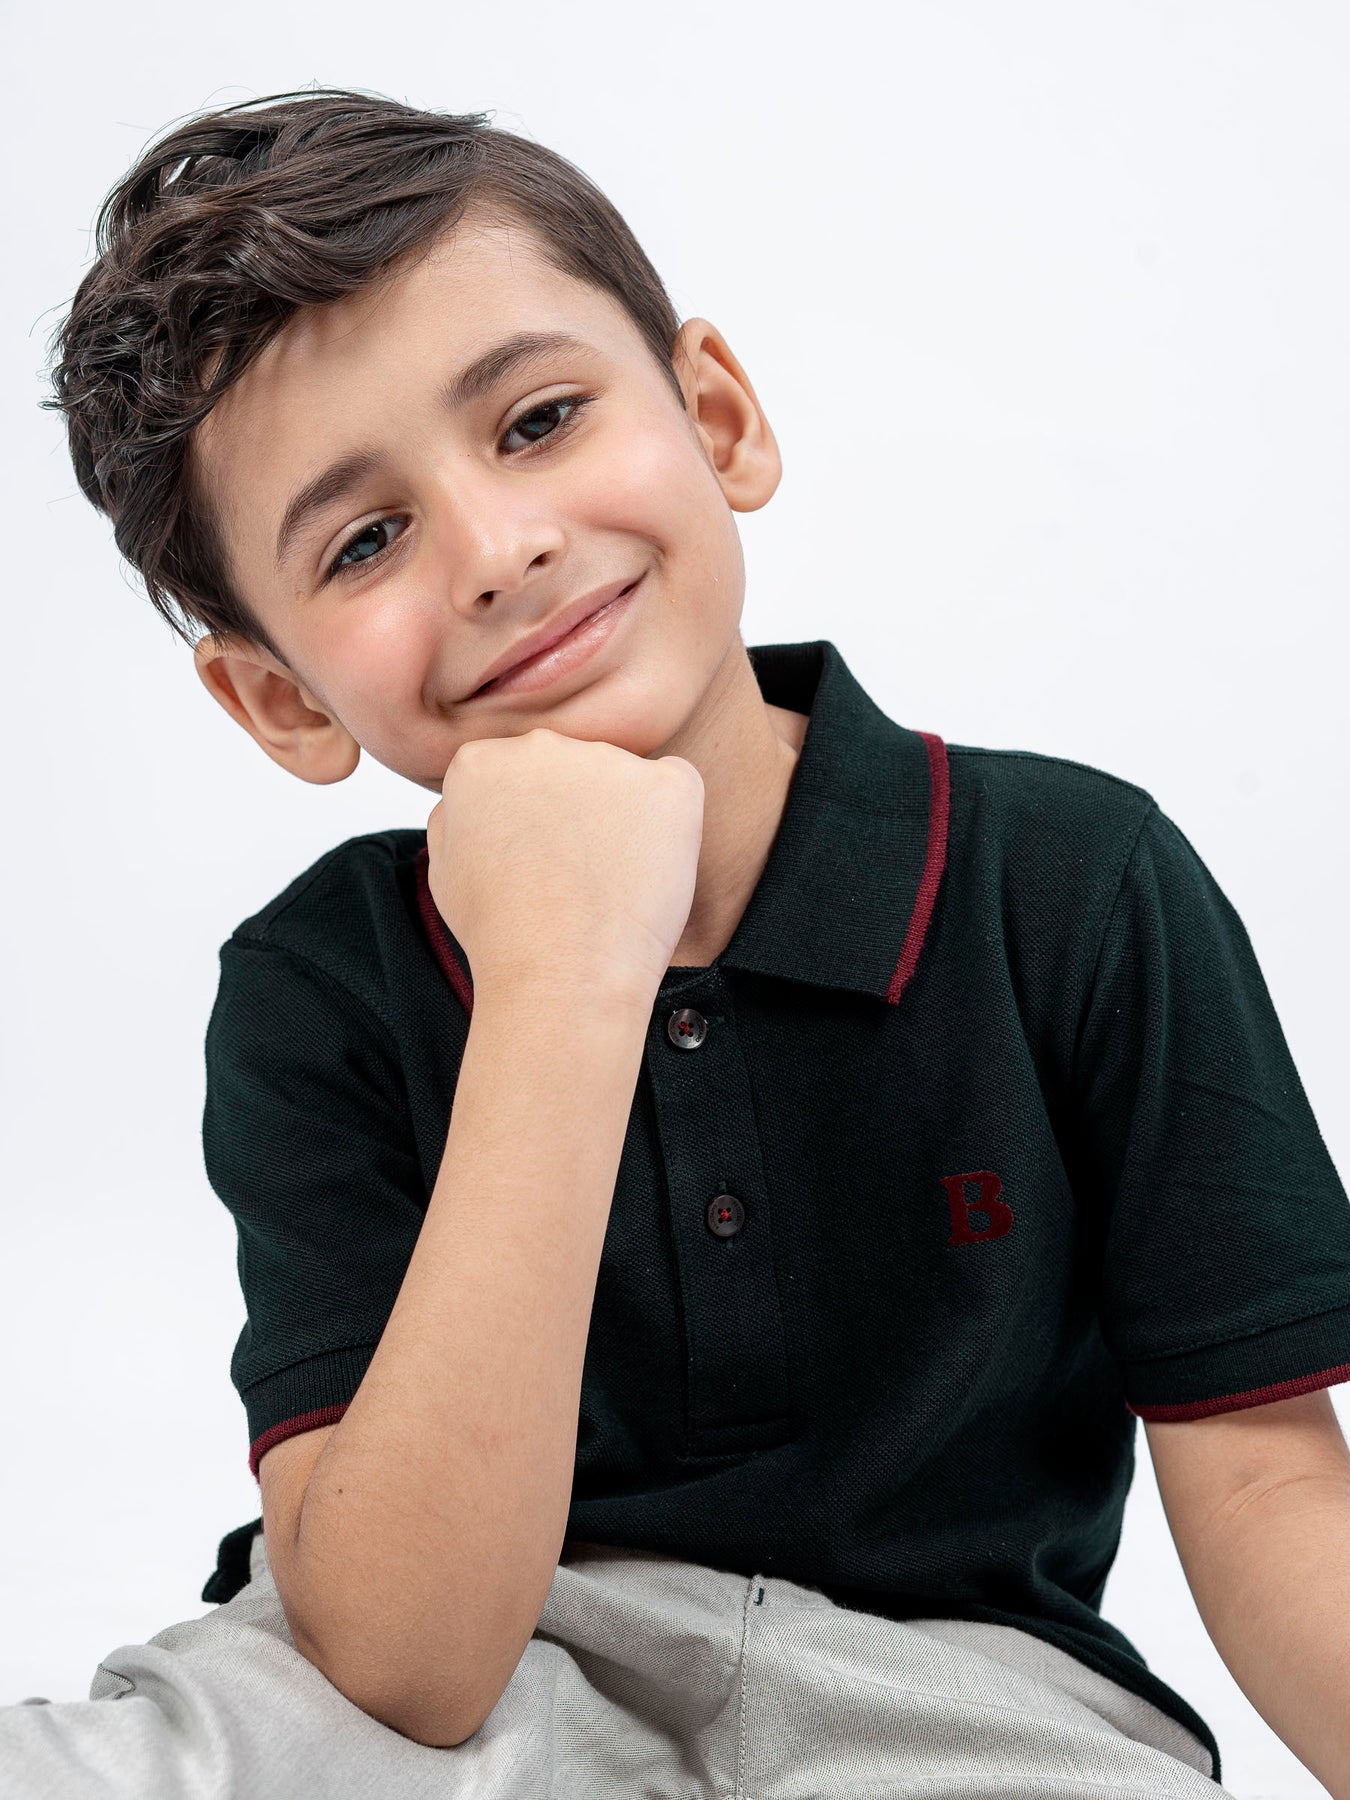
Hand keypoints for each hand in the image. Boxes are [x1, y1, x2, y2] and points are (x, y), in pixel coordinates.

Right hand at [426, 728, 704, 1003]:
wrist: (561, 974)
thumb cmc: (501, 936)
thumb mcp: (444, 870)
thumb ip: (457, 816)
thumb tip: (478, 797)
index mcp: (481, 760)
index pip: (518, 773)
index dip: (534, 822)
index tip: (538, 863)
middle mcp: (542, 745)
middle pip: (572, 766)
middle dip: (578, 810)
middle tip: (577, 876)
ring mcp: (608, 760)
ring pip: (623, 779)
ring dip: (624, 817)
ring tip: (611, 883)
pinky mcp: (667, 784)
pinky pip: (677, 787)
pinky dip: (672, 824)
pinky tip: (649, 869)